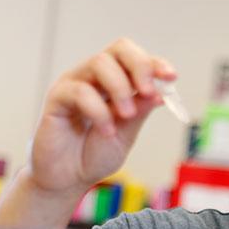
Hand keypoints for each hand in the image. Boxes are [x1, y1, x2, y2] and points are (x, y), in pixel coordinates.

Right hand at [27, 38, 175, 194]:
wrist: (67, 179)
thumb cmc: (93, 155)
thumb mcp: (126, 134)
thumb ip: (140, 112)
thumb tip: (161, 93)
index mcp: (115, 83)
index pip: (136, 59)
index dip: (155, 63)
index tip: (171, 76)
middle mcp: (94, 77)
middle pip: (119, 49)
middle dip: (140, 67)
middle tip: (148, 91)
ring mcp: (75, 84)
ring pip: (100, 63)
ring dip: (120, 88)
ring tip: (126, 115)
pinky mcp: (56, 97)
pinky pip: (80, 91)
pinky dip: (99, 111)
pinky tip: (106, 130)